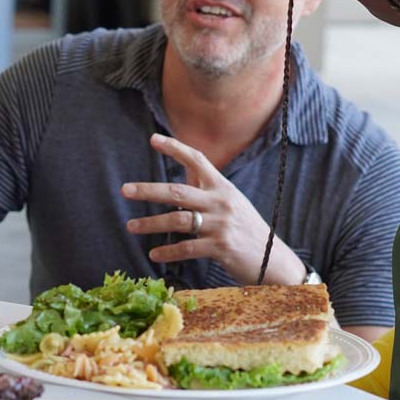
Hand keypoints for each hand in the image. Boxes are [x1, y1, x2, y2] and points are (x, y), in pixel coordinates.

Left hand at [121, 133, 305, 285]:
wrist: (274, 260)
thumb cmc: (248, 229)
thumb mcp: (232, 202)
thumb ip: (208, 188)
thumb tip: (187, 172)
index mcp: (222, 187)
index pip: (197, 160)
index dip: (175, 148)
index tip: (153, 139)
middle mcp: (221, 202)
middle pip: (177, 192)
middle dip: (148, 190)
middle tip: (125, 190)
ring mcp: (221, 225)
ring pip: (178, 221)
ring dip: (151, 224)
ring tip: (131, 226)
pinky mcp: (220, 248)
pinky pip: (187, 248)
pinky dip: (168, 252)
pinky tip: (154, 255)